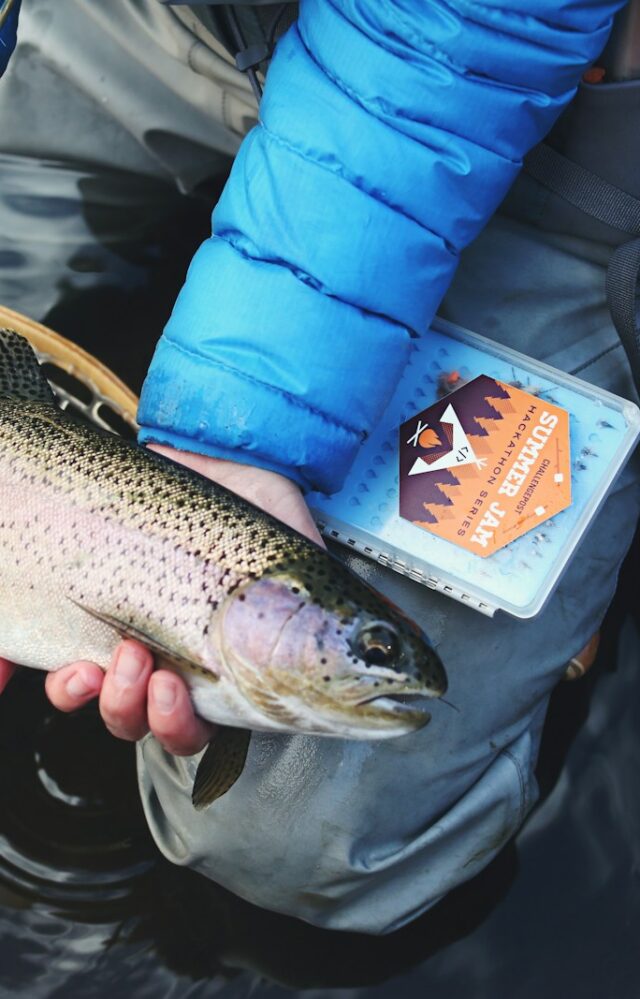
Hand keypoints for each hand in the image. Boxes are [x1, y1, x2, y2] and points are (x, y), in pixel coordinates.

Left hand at [2, 448, 322, 755]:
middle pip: (159, 730)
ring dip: (117, 701)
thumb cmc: (265, 510)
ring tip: (126, 656)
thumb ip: (328, 620)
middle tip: (165, 678)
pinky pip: (72, 676)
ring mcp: (141, 645)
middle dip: (157, 720)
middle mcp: (187, 666)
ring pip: (116, 712)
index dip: (189, 729)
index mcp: (237, 668)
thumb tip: (366, 658)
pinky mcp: (100, 621)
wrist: (217, 459)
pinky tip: (80, 664)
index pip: (210, 728)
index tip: (193, 697)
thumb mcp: (305, 566)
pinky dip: (71, 685)